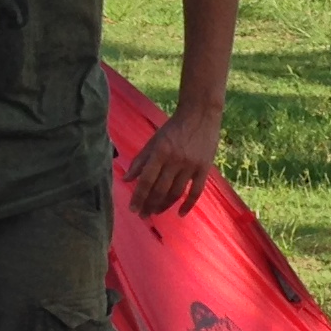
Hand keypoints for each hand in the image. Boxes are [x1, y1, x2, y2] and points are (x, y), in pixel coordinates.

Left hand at [127, 104, 223, 219]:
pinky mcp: (204, 168)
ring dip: (164, 206)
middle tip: (143, 215)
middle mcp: (175, 160)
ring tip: (155, 213)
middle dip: (150, 205)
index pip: (147, 180)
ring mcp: (191, 165)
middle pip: (160, 189)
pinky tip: (180, 214)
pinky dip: (188, 205)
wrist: (200, 114)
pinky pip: (196, 191)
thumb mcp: (154, 141)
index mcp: (160, 152)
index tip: (133, 209)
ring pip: (176, 193)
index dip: (139, 196)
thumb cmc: (174, 128)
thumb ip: (140, 160)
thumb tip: (126, 179)